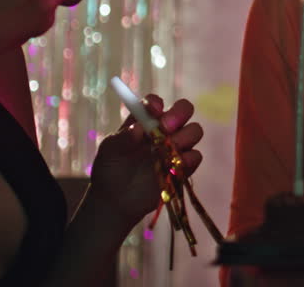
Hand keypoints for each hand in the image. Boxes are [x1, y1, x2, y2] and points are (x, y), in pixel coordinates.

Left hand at [88, 95, 203, 226]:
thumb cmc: (110, 169)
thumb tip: (137, 128)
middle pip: (184, 109)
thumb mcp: (109, 152)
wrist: (115, 200)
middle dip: (179, 113)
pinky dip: (189, 158)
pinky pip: (195, 156)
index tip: (152, 110)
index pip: (155, 103)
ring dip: (185, 136)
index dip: (155, 103)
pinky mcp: (182, 167)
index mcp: (144, 120)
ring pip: (194, 130)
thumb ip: (122, 138)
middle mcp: (163, 129)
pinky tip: (175, 165)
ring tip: (168, 147)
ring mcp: (175, 147)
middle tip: (166, 127)